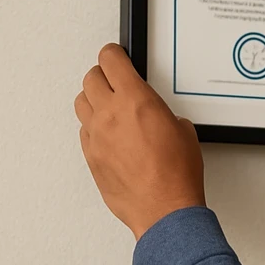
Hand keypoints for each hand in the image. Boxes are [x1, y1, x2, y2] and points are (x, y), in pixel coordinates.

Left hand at [75, 43, 206, 240]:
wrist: (164, 210)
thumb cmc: (176, 175)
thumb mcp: (183, 132)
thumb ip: (162, 115)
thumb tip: (158, 118)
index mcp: (135, 100)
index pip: (110, 59)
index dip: (114, 54)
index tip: (117, 56)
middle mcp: (110, 114)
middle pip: (90, 77)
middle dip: (103, 76)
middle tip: (113, 81)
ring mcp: (96, 136)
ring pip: (81, 102)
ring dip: (93, 100)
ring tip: (108, 108)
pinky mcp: (90, 156)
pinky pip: (84, 132)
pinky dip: (94, 128)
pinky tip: (109, 135)